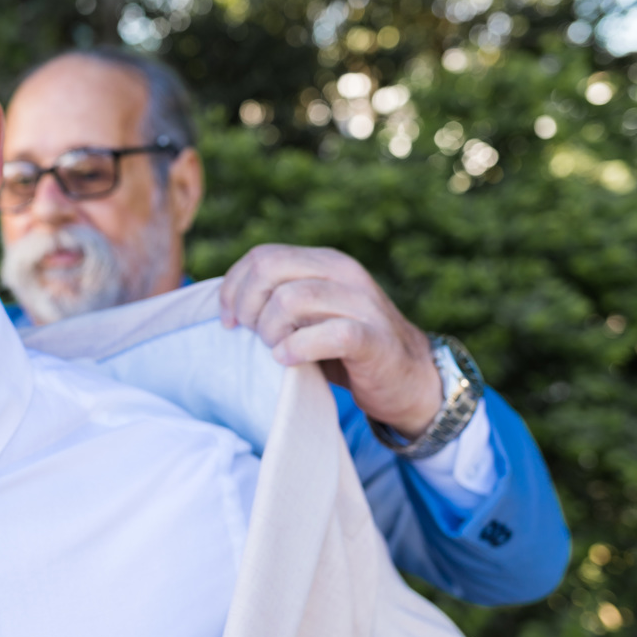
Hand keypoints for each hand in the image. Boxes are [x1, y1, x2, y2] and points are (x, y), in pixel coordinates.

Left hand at [219, 244, 440, 437]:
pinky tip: (287, 361)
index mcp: (323, 262)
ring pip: (291, 299)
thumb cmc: (345, 351)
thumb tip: (227, 305)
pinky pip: (328, 334)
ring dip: (270, 331)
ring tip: (274, 351)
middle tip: (252, 337)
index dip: (233, 288)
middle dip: (248, 306)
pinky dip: (298, 349)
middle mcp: (343, 273)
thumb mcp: (310, 315)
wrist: (408, 380)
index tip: (229, 322)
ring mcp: (361, 302)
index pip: (261, 256)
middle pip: (269, 269)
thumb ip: (278, 300)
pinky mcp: (373, 338)